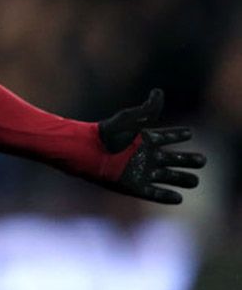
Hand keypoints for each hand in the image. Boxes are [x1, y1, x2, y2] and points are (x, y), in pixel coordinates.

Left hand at [98, 89, 205, 203]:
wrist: (87, 152)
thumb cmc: (107, 134)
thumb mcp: (129, 119)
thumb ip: (147, 109)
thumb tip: (158, 92)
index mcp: (146, 139)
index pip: (168, 136)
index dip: (179, 134)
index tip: (189, 132)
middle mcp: (146, 156)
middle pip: (174, 159)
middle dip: (189, 160)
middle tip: (202, 160)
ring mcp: (141, 172)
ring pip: (169, 176)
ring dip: (182, 179)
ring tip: (195, 181)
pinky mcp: (134, 186)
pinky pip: (154, 193)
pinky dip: (166, 196)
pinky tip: (179, 198)